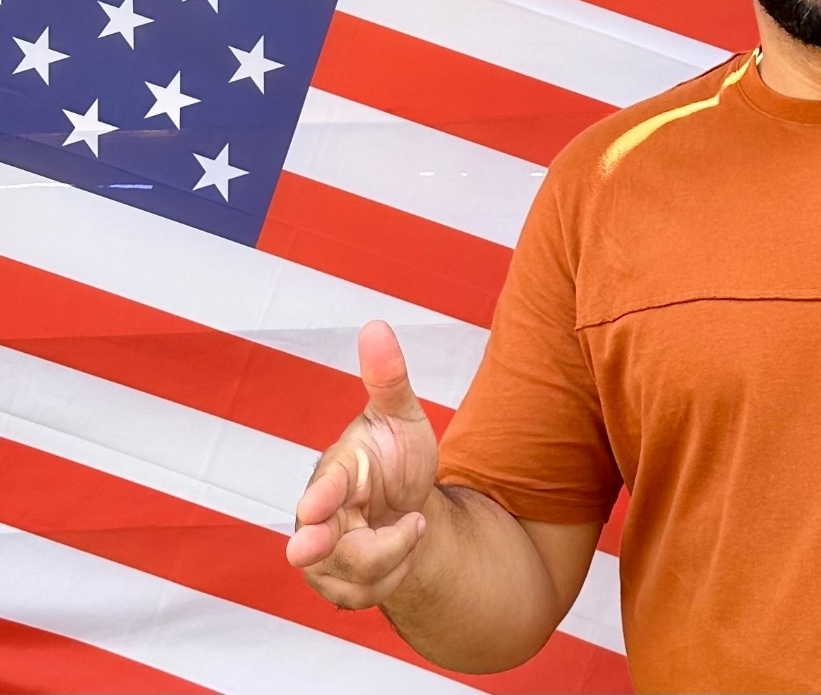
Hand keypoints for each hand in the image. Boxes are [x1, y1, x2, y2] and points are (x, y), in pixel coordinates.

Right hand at [286, 320, 438, 608]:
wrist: (409, 503)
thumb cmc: (396, 455)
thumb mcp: (403, 416)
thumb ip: (389, 378)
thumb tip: (377, 325)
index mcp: (336, 471)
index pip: (324, 484)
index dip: (321, 496)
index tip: (315, 504)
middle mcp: (319, 515)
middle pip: (316, 541)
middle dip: (318, 546)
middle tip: (309, 549)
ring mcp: (323, 554)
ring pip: (352, 572)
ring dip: (394, 553)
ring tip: (412, 523)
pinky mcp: (336, 585)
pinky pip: (364, 595)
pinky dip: (395, 574)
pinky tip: (402, 548)